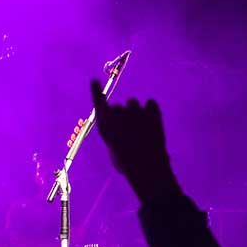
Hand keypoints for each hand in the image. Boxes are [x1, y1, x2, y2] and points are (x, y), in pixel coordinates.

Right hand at [91, 79, 180, 203]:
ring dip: (135, 112)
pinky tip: (152, 122)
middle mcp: (117, 112)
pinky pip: (150, 103)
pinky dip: (151, 110)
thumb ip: (116, 136)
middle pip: (118, 107)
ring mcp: (135, 110)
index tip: (94, 80)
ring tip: (141, 128)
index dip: (96, 91)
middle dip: (122, 115)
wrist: (147, 165)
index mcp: (104, 123)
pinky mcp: (151, 110)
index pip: (98, 102)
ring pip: (133, 103)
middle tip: (129, 131)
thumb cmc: (126, 163)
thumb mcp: (114, 151)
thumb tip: (122, 128)